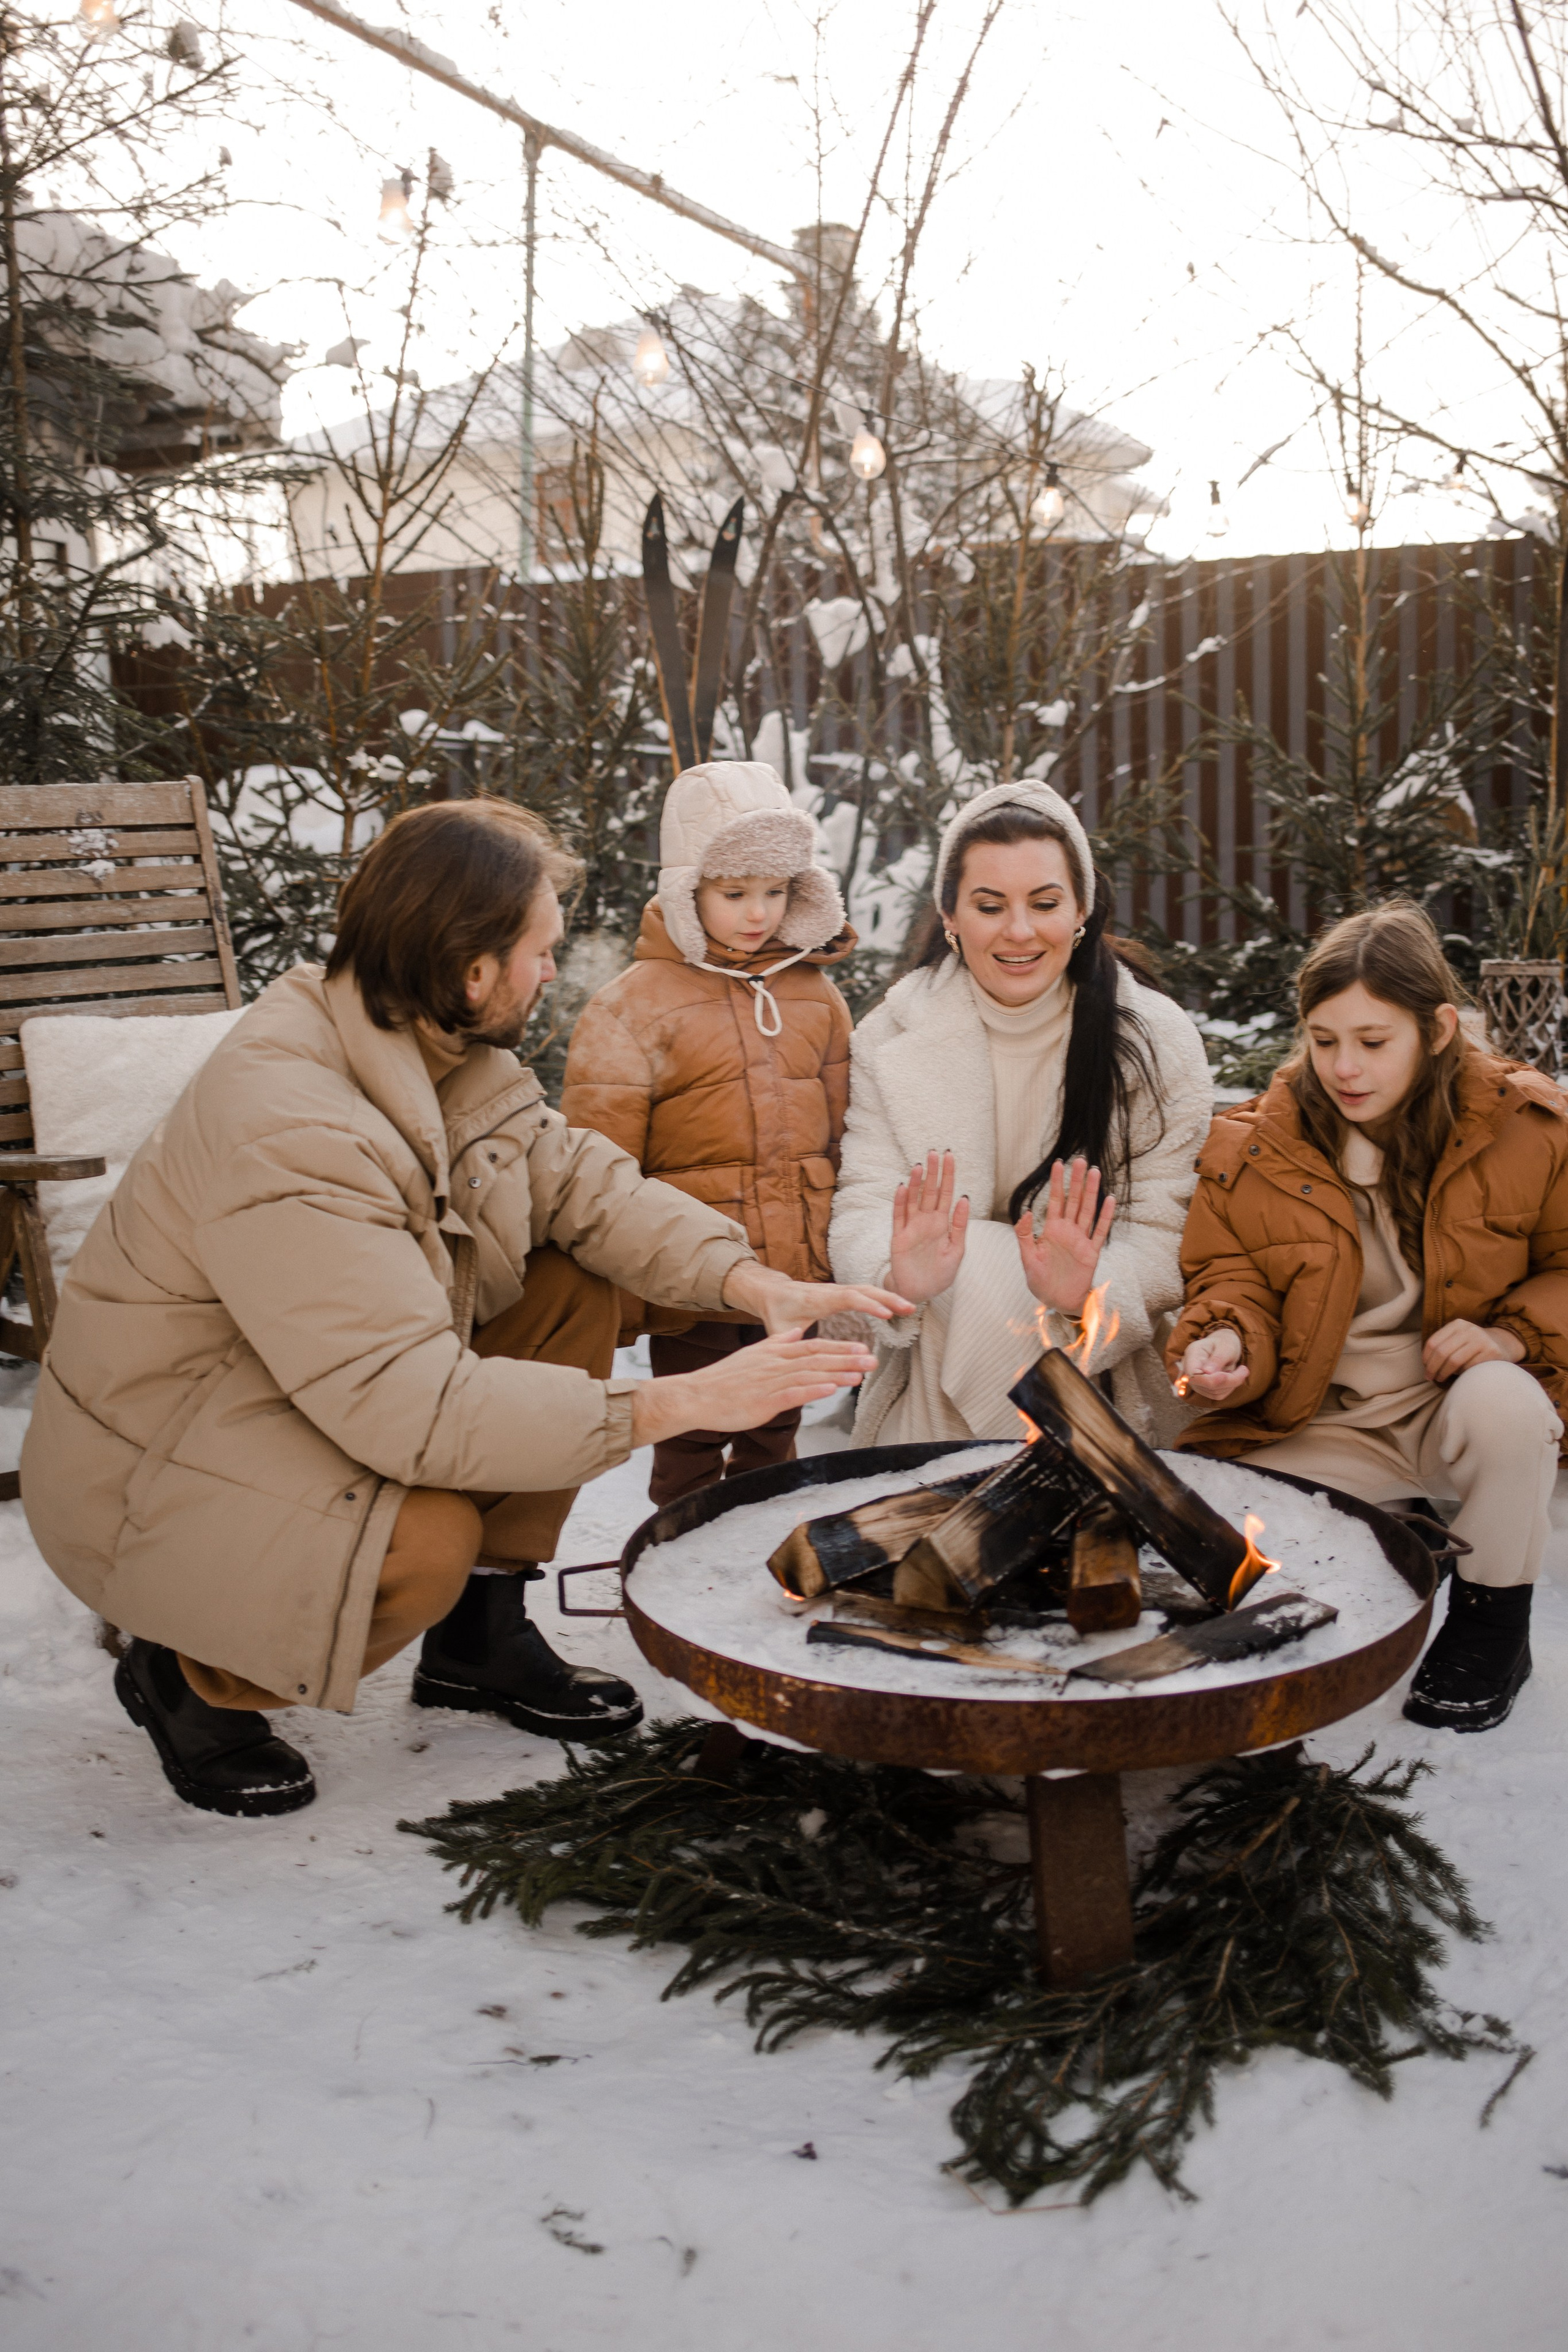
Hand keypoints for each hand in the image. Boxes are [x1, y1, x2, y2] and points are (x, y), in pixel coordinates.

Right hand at [630, 1329, 877, 1449]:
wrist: (696, 1396)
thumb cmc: (724, 1380)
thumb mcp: (752, 1355)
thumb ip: (776, 1343)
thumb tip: (796, 1333)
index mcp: (774, 1353)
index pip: (813, 1346)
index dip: (839, 1347)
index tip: (861, 1347)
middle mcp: (775, 1364)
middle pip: (817, 1358)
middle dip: (847, 1358)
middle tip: (872, 1359)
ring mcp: (770, 1382)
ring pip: (809, 1375)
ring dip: (837, 1374)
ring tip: (860, 1374)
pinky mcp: (763, 1401)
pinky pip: (792, 1394)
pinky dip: (813, 1391)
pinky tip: (831, 1390)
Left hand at [720, 1261, 914, 1335]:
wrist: (774, 1292)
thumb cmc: (777, 1311)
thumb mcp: (779, 1329)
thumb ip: (787, 1343)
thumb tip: (792, 1364)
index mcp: (819, 1298)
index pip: (848, 1298)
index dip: (869, 1305)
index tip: (887, 1314)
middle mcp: (831, 1291)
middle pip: (864, 1290)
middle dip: (888, 1298)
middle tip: (909, 1308)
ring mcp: (838, 1290)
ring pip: (867, 1289)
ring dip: (888, 1297)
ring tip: (909, 1308)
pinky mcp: (842, 1293)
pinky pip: (865, 1292)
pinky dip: (881, 1297)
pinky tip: (896, 1307)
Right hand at [888, 1150, 970, 1306]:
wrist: (920, 1292)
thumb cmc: (939, 1273)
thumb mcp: (957, 1250)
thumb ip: (960, 1226)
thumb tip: (965, 1199)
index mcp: (943, 1223)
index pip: (946, 1193)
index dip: (948, 1175)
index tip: (950, 1156)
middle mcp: (926, 1221)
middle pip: (929, 1192)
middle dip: (932, 1173)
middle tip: (934, 1153)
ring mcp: (911, 1227)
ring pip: (913, 1200)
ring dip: (915, 1183)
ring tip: (919, 1166)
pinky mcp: (898, 1237)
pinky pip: (898, 1216)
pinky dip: (900, 1202)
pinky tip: (902, 1187)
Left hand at [1014, 1157, 1115, 1316]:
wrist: (1057, 1301)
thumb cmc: (1041, 1282)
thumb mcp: (1027, 1259)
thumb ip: (1024, 1236)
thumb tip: (1025, 1212)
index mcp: (1051, 1230)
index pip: (1055, 1201)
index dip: (1057, 1183)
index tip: (1058, 1163)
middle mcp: (1068, 1231)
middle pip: (1074, 1201)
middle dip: (1076, 1181)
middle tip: (1081, 1160)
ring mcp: (1081, 1240)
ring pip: (1087, 1211)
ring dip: (1091, 1192)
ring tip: (1095, 1172)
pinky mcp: (1091, 1252)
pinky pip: (1099, 1232)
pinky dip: (1105, 1216)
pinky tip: (1109, 1200)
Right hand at [1177, 1327, 1247, 1401]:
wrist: (1224, 1346)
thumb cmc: (1225, 1343)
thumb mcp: (1225, 1346)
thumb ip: (1217, 1358)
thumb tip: (1207, 1372)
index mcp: (1192, 1354)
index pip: (1193, 1375)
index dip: (1209, 1380)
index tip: (1225, 1375)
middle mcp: (1190, 1370)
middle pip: (1206, 1385)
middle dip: (1228, 1380)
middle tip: (1244, 1370)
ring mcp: (1196, 1381)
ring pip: (1214, 1392)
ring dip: (1232, 1383)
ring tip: (1240, 1370)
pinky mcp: (1204, 1389)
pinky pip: (1218, 1395)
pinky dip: (1230, 1387)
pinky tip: (1233, 1375)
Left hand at [1422, 1319, 1526, 1381]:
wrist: (1504, 1344)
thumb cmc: (1474, 1345)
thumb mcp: (1458, 1338)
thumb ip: (1443, 1345)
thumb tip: (1426, 1364)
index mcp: (1457, 1324)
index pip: (1434, 1342)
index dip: (1426, 1357)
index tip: (1425, 1367)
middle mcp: (1469, 1330)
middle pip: (1442, 1352)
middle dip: (1432, 1368)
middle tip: (1430, 1377)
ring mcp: (1482, 1340)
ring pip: (1454, 1361)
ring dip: (1444, 1373)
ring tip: (1441, 1378)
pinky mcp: (1492, 1352)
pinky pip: (1469, 1368)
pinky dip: (1461, 1374)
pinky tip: (1460, 1375)